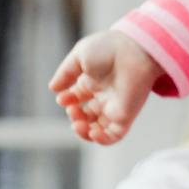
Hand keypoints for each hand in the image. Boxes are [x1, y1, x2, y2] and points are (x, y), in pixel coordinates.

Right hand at [48, 28, 162, 143]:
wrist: (134, 51)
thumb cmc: (109, 49)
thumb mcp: (80, 56)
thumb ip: (65, 73)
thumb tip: (53, 89)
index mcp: (93, 81)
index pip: (77, 98)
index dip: (67, 101)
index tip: (62, 98)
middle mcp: (105, 95)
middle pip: (86, 116)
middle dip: (75, 117)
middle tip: (72, 110)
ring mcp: (115, 106)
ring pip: (98, 129)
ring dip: (84, 132)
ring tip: (78, 124)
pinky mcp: (126, 115)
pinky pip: (114, 135)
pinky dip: (102, 140)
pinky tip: (92, 132)